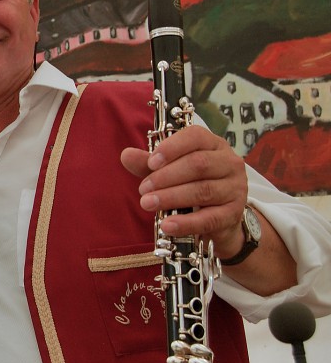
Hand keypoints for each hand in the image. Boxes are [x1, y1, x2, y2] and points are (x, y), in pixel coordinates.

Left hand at [120, 126, 247, 258]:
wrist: (219, 216)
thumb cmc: (191, 184)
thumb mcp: (169, 170)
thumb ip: (148, 163)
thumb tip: (126, 155)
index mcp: (213, 144)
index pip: (195, 136)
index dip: (171, 148)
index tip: (150, 163)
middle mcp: (229, 163)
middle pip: (198, 164)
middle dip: (166, 176)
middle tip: (143, 189)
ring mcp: (235, 188)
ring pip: (203, 190)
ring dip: (171, 197)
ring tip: (147, 204)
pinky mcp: (234, 214)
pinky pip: (210, 218)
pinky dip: (186, 223)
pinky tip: (167, 225)